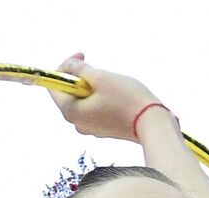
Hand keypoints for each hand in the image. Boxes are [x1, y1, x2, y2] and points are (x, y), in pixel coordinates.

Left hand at [45, 52, 163, 142]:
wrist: (152, 124)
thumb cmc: (126, 100)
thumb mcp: (100, 77)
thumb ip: (81, 69)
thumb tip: (69, 65)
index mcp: (71, 112)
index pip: (55, 87)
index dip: (63, 68)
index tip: (79, 58)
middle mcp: (78, 123)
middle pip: (69, 94)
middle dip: (78, 76)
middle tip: (91, 63)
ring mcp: (92, 128)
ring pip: (84, 100)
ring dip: (91, 86)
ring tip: (107, 79)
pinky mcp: (105, 129)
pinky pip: (95, 109)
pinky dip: (100, 97)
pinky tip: (115, 92)